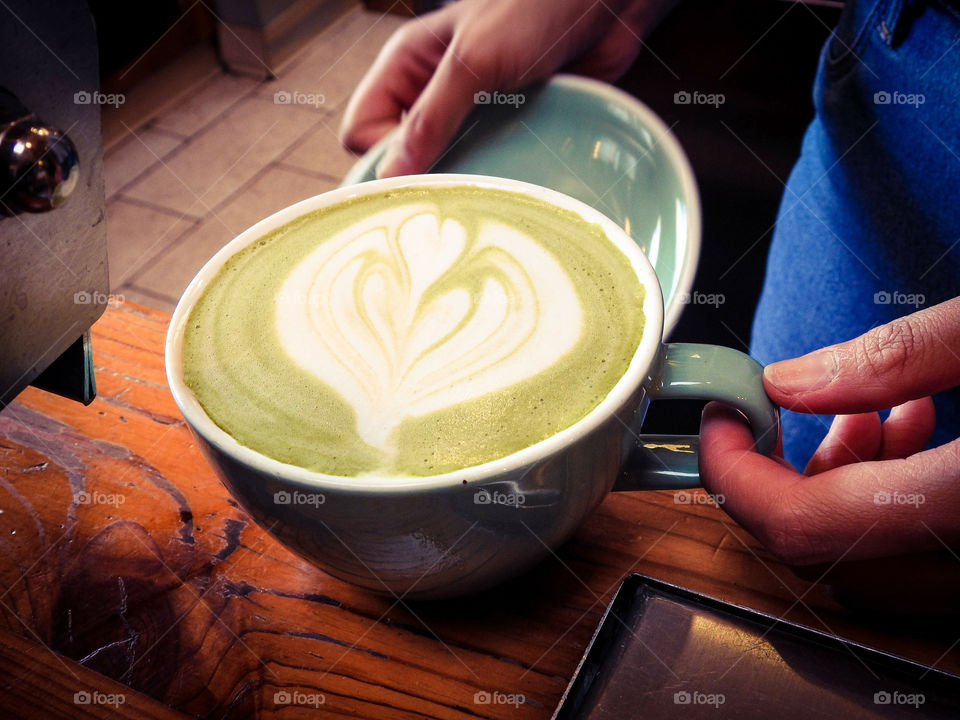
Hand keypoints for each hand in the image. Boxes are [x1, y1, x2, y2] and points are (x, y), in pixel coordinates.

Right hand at [340, 0, 676, 176]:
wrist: (604, 2)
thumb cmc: (536, 7)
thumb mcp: (474, 61)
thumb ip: (431, 117)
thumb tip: (392, 174)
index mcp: (408, 66)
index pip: (362, 130)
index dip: (381, 158)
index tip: (414, 181)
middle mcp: (435, 93)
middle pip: (403, 155)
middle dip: (422, 178)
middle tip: (450, 199)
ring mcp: (473, 114)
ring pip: (446, 167)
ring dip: (462, 184)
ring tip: (483, 196)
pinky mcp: (511, 130)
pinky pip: (489, 167)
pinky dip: (497, 180)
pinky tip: (512, 188)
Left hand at [700, 297, 959, 611]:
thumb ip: (897, 358)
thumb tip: (792, 382)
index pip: (802, 523)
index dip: (735, 474)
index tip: (720, 422)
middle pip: (827, 552)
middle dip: (786, 476)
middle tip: (785, 413)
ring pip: (874, 562)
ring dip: (846, 486)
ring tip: (875, 410)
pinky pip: (923, 557)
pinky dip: (896, 502)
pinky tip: (919, 431)